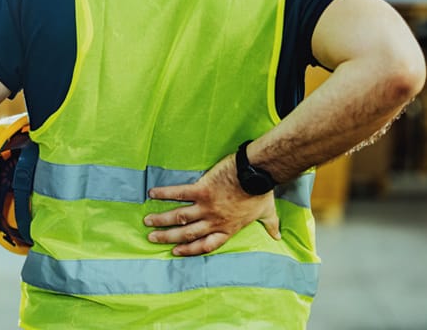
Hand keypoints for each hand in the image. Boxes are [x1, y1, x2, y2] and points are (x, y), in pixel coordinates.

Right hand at [143, 153, 281, 256]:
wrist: (256, 175)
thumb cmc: (261, 193)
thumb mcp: (267, 212)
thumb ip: (269, 225)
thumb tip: (278, 236)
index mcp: (227, 228)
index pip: (205, 245)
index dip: (190, 250)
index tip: (176, 251)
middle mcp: (213, 221)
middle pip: (187, 233)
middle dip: (168, 237)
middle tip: (152, 238)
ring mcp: (206, 206)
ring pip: (179, 217)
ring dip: (162, 220)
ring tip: (147, 221)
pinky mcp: (201, 190)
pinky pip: (179, 193)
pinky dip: (165, 194)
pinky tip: (152, 193)